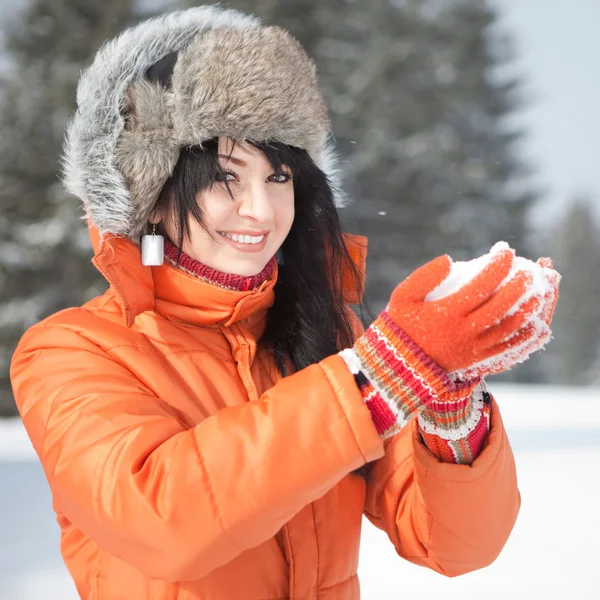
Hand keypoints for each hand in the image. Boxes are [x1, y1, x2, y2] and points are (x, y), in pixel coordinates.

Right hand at [385, 248, 542, 375]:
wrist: (399, 362)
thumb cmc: (401, 323)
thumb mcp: (402, 296)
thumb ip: (423, 276)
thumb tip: (449, 259)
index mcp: (447, 312)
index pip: (481, 284)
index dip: (498, 265)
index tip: (505, 251)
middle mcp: (464, 331)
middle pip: (501, 305)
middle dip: (518, 284)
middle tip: (526, 268)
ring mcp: (473, 347)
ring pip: (508, 327)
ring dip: (526, 309)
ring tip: (536, 292)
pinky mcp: (476, 359)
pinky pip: (506, 349)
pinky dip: (523, 337)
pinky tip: (535, 325)